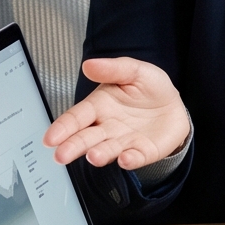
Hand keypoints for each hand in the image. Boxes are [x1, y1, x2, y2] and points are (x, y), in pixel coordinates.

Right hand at [43, 57, 191, 171]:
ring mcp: (123, 142)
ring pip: (106, 150)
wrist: (174, 105)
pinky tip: (125, 159)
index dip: (63, 127)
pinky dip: (130, 160)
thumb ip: (113, 69)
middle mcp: (106, 128)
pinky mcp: (142, 152)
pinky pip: (135, 158)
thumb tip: (89, 65)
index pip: (76, 117)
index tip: (50, 138)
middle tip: (61, 155)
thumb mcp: (134, 71)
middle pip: (85, 138)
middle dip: (73, 146)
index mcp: (99, 106)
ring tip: (93, 156)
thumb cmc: (149, 88)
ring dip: (99, 155)